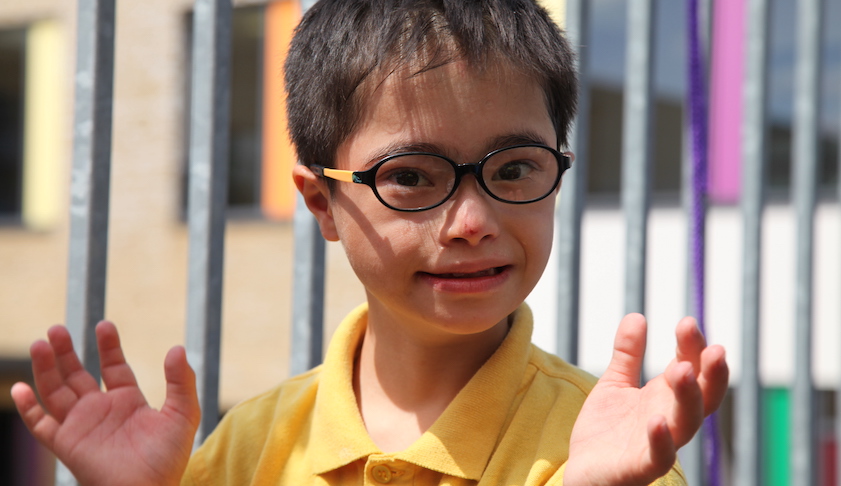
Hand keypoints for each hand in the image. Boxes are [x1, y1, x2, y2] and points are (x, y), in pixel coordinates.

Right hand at [11, 322, 199, 485]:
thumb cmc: (167, 459)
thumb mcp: (183, 414)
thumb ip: (181, 381)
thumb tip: (177, 348)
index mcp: (128, 401)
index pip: (113, 367)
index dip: (108, 346)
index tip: (104, 325)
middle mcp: (101, 410)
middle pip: (77, 375)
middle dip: (66, 351)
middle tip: (56, 328)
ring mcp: (81, 426)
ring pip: (56, 391)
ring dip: (46, 369)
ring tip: (41, 344)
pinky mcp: (66, 444)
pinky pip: (40, 425)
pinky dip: (28, 408)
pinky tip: (20, 388)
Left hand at [563, 314, 727, 485]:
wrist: (583, 471)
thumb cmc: (606, 430)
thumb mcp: (615, 383)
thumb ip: (627, 354)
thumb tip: (637, 316)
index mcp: (666, 397)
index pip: (690, 368)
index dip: (693, 347)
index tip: (687, 322)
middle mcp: (670, 418)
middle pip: (703, 396)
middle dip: (711, 373)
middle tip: (713, 348)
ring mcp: (659, 443)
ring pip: (687, 423)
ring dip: (688, 396)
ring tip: (681, 369)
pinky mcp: (640, 467)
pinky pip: (660, 457)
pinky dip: (661, 440)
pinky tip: (656, 419)